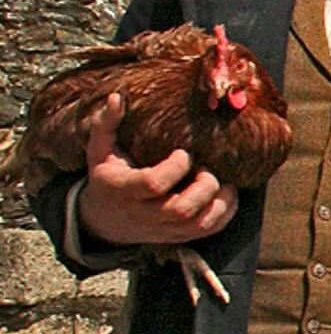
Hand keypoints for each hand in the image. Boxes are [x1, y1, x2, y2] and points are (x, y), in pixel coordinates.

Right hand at [75, 93, 237, 245]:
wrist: (103, 220)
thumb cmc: (107, 177)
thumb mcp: (99, 151)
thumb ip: (106, 124)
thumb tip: (117, 97)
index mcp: (122, 189)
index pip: (153, 183)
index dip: (175, 167)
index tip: (183, 152)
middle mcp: (142, 213)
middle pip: (180, 208)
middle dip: (203, 186)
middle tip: (207, 169)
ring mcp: (161, 228)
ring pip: (198, 224)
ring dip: (220, 202)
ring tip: (224, 182)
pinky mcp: (177, 236)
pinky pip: (207, 231)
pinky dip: (226, 214)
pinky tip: (228, 194)